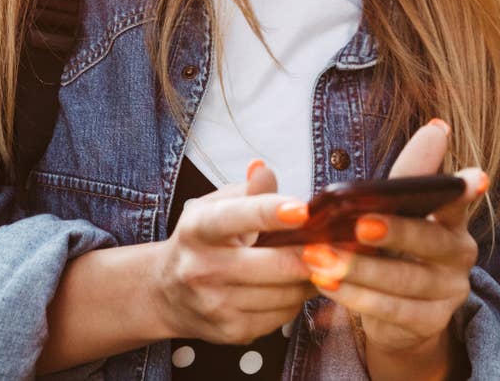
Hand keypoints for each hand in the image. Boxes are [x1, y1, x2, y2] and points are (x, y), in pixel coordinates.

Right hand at [150, 160, 314, 344]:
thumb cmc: (201, 241)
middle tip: (332, 244)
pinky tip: (291, 285)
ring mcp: (216, 303)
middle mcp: (203, 267)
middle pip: (276, 263)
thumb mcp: (215, 207)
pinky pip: (283, 315)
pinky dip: (296, 299)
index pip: (239, 217)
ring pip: (286, 292)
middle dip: (311, 253)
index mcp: (199, 228)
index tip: (303, 210)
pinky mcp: (232, 331)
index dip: (273, 212)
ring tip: (315, 263)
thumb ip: (246, 190)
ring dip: (309, 277)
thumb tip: (264, 170)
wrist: (167, 293)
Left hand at [300, 121, 485, 378]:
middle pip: (428, 241)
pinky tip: (325, 284)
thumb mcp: (399, 211)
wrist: (399, 317)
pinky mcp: (431, 324)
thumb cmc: (393, 248)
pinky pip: (391, 311)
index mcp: (453, 220)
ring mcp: (449, 293)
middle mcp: (459, 255)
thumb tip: (437, 127)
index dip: (465, 190)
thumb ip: (411, 175)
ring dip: (358, 269)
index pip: (459, 200)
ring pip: (403, 279)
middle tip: (358, 225)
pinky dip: (354, 297)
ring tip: (319, 257)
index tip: (476, 178)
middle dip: (394, 232)